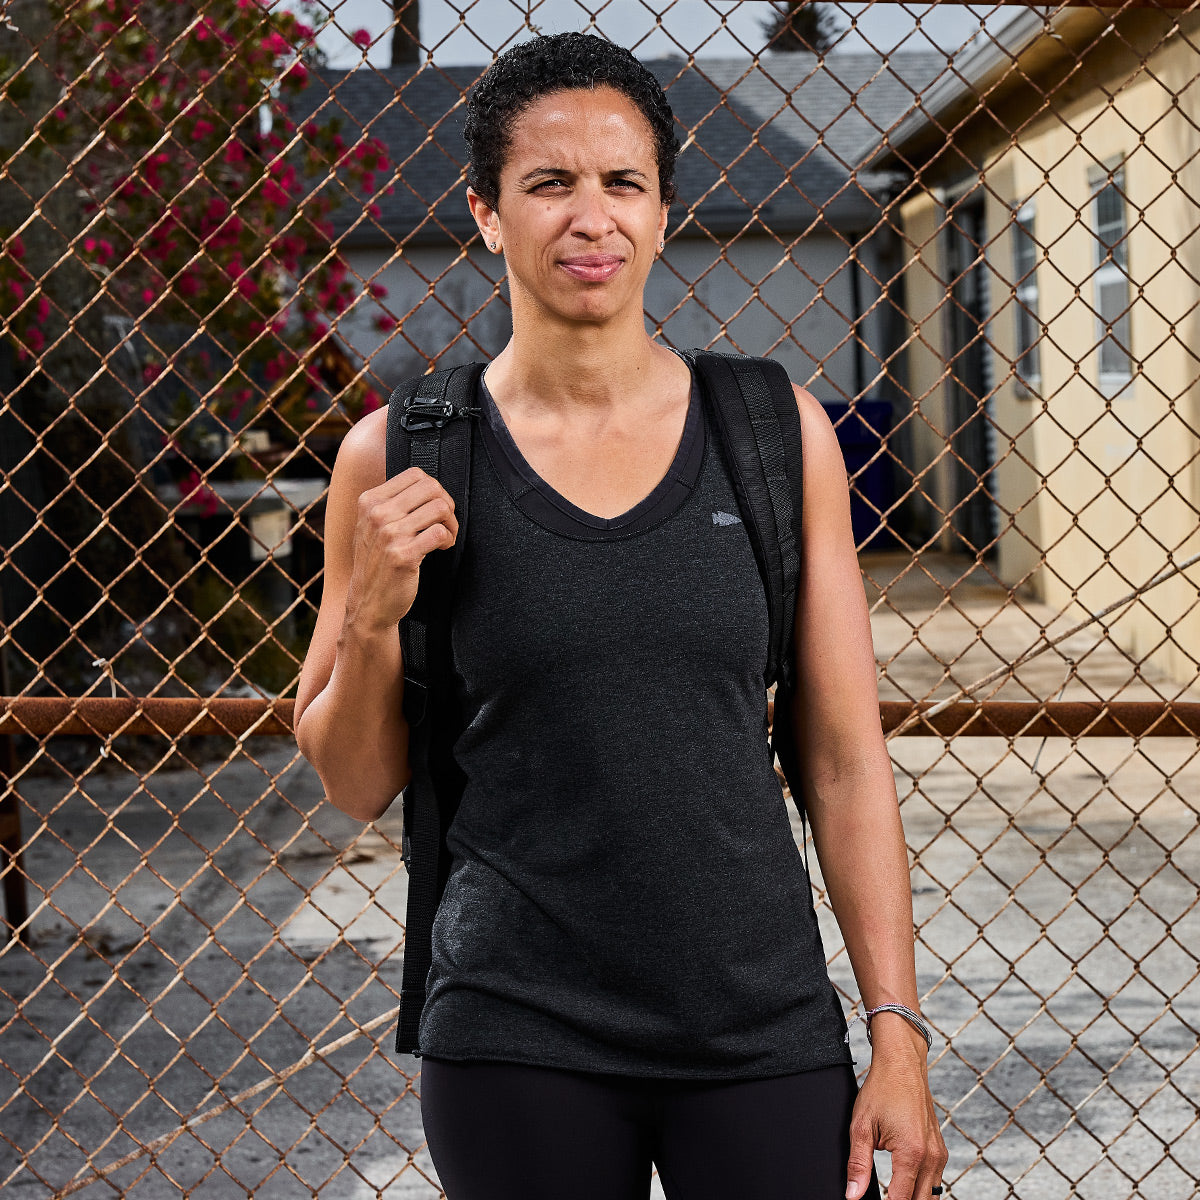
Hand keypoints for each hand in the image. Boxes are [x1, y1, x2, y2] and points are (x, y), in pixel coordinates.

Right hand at [343, 466, 458, 634]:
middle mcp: (377, 514)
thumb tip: (427, 485)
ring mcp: (388, 534)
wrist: (368, 603)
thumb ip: (392, 503)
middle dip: (447, 504)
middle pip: (431, 487)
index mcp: (369, 501)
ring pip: (439, 508)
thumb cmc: (376, 563)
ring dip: (451, 524)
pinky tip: (442, 548)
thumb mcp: (371, 526)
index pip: (415, 474)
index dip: (434, 490)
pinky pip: (440, 533)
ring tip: (445, 538)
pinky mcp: (403, 555)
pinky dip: (448, 540)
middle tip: (446, 523)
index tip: (436, 508)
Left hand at [845, 1039, 946, 1199]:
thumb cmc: (882, 1089)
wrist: (902, 1064)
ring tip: (892, 1195)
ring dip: (913, 1199)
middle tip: (883, 1199)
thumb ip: (858, 1165)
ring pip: (931, 1196)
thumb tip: (853, 1195)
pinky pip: (935, 1181)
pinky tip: (905, 1187)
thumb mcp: (861, 1126)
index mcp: (911, 1153)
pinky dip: (922, 1189)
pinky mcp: (940, 1150)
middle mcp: (931, 1157)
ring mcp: (939, 1154)